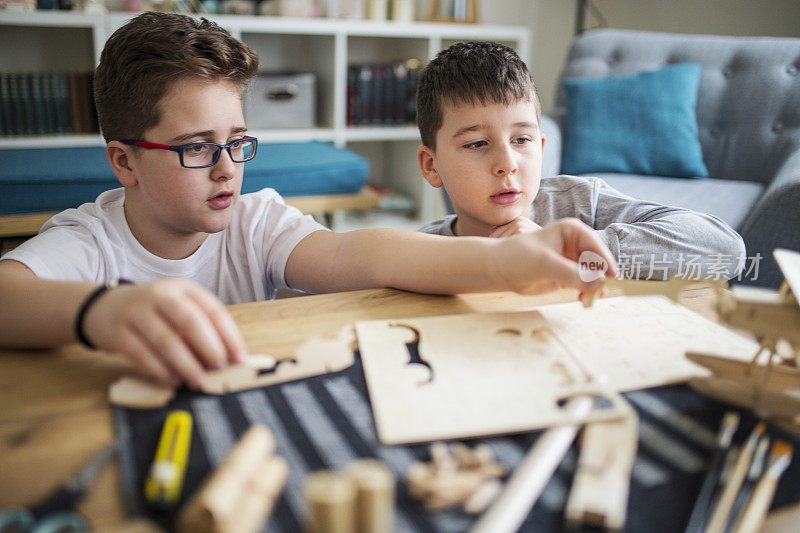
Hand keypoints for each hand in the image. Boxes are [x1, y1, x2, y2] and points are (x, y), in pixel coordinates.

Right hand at [82, 278, 247, 388]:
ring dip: (186, 364)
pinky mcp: (118, 332)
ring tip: (198, 381)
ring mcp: (137, 312)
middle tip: (219, 369)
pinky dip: (160, 370)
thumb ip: (202, 327)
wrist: (105, 307)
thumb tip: (228, 358)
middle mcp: (160, 295)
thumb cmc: (154, 312)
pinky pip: (142, 354)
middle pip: (190, 321)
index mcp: (183, 288)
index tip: (240, 358)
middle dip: (209, 348)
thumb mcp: (179, 309)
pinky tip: (172, 380)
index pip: (213, 310)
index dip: (229, 336)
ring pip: (166, 340)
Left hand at [495, 218, 616, 294]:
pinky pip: (585, 284)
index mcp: (572, 231)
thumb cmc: (518, 257)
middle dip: (602, 276)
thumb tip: (597, 283)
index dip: (605, 260)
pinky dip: (587, 292)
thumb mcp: (545, 264)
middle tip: (603, 291)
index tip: (612, 277)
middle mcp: (576, 244)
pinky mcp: (569, 276)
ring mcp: (573, 261)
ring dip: (596, 287)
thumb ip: (571, 273)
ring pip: (593, 275)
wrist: (500, 269)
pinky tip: (583, 300)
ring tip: (592, 299)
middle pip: (598, 261)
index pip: (595, 245)